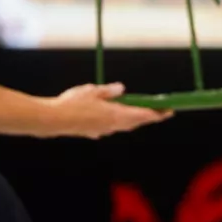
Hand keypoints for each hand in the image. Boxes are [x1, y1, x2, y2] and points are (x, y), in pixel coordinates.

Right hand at [46, 82, 172, 138]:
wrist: (52, 121)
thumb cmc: (72, 104)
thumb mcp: (93, 90)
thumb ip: (109, 91)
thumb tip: (122, 89)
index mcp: (116, 115)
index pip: (143, 115)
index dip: (158, 114)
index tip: (169, 112)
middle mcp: (112, 126)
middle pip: (136, 122)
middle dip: (148, 117)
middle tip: (160, 112)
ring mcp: (102, 131)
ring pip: (124, 125)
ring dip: (134, 119)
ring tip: (142, 113)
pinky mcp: (93, 132)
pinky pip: (111, 126)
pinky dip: (118, 121)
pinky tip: (115, 116)